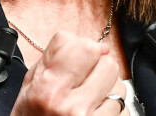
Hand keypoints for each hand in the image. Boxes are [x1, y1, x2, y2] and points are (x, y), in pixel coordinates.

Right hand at [11, 31, 128, 114]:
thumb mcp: (31, 82)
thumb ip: (58, 55)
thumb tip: (99, 46)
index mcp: (49, 88)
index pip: (85, 47)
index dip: (82, 48)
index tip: (77, 57)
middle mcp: (71, 106)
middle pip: (107, 64)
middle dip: (97, 68)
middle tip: (83, 80)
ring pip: (119, 86)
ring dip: (107, 89)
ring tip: (89, 99)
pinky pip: (124, 109)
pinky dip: (113, 109)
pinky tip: (96, 112)